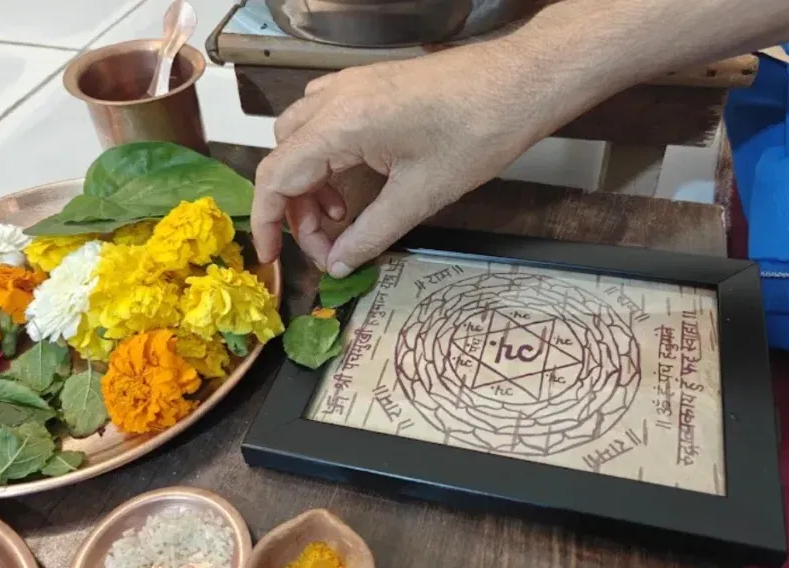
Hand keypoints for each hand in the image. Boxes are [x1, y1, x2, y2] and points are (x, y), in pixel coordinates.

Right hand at [250, 39, 565, 276]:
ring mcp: (350, 86)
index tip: (273, 256)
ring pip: (299, 138)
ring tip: (339, 216)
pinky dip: (325, 156)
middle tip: (324, 245)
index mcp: (341, 125)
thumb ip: (370, 234)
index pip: (276, 177)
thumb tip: (339, 263)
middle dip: (293, 208)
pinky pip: (322, 119)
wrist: (520, 82)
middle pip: (282, 158)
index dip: (268, 222)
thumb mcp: (421, 197)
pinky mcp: (369, 84)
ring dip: (308, 182)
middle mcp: (335, 98)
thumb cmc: (479, 132)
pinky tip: (353, 180)